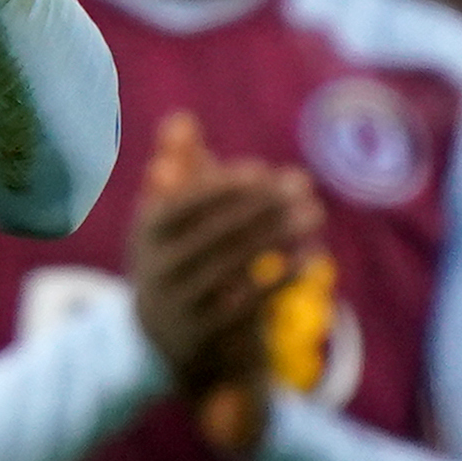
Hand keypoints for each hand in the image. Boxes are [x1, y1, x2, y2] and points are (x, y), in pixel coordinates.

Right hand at [129, 113, 319, 434]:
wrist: (164, 342)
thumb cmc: (174, 258)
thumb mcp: (166, 216)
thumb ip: (176, 165)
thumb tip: (182, 118)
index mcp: (146, 234)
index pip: (184, 204)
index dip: (223, 185)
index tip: (262, 170)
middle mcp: (157, 271)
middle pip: (215, 232)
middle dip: (263, 205)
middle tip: (304, 185)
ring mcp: (182, 306)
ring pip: (236, 266)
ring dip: (279, 236)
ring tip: (315, 213)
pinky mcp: (209, 336)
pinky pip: (251, 305)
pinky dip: (282, 279)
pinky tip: (312, 258)